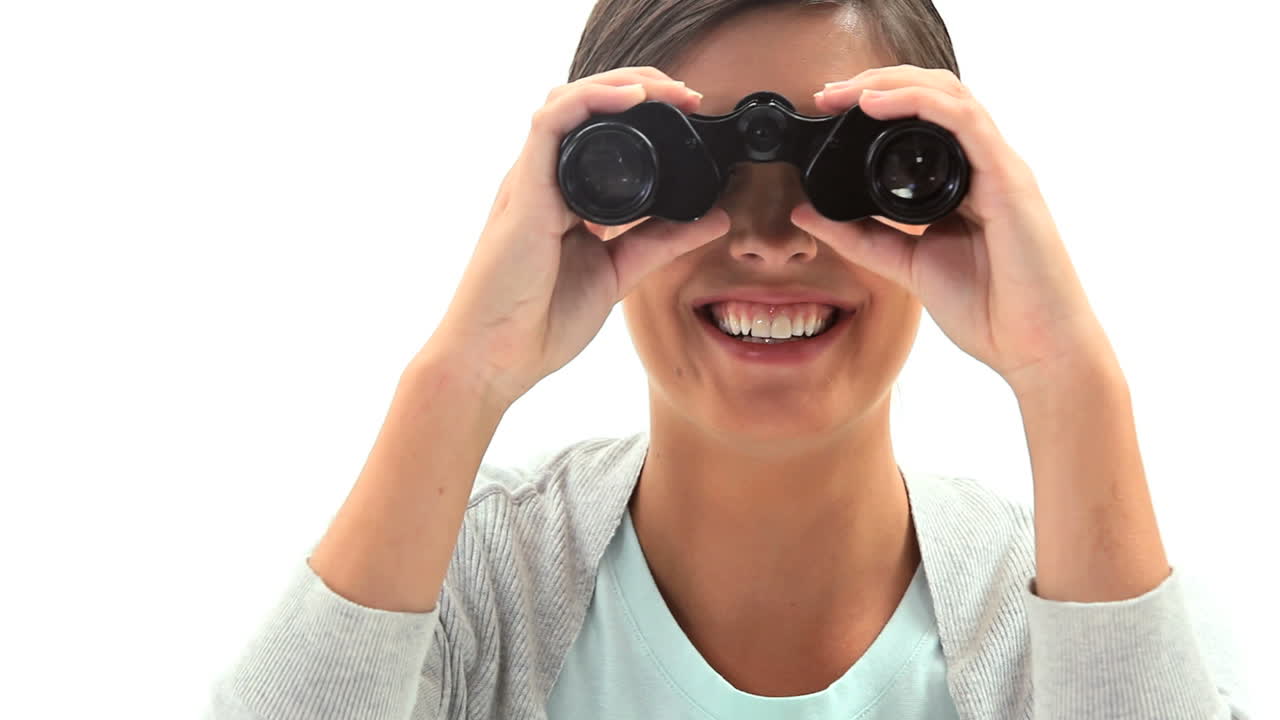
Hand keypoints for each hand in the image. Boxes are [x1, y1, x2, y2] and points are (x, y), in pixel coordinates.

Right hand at [423, 67, 728, 404]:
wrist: (496, 358)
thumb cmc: (539, 321)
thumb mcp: (618, 272)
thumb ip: (661, 242)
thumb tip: (715, 218)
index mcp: (565, 197)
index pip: (600, 133)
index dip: (645, 112)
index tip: (691, 114)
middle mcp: (545, 181)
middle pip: (584, 107)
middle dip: (638, 87)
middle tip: (688, 95)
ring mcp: (531, 182)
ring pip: (567, 102)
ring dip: (618, 84)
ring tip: (664, 88)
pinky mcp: (524, 190)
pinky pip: (550, 123)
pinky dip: (590, 100)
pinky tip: (631, 97)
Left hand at [791, 64, 1115, 390]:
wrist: (1035, 349)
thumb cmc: (989, 311)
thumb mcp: (906, 265)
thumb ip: (860, 237)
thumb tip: (805, 213)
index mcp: (964, 181)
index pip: (924, 118)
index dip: (876, 101)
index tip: (827, 108)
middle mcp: (985, 165)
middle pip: (936, 94)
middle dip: (879, 81)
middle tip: (828, 93)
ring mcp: (1000, 168)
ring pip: (950, 95)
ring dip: (893, 83)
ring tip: (845, 92)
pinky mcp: (1010, 179)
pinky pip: (964, 121)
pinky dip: (918, 104)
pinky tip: (877, 105)